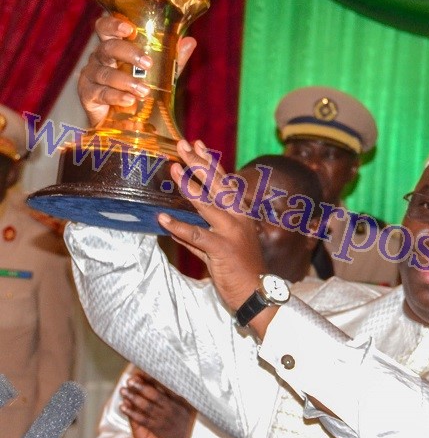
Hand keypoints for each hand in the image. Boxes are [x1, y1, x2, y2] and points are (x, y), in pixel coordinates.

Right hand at [78, 15, 196, 126]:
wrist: (117, 120)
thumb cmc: (135, 88)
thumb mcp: (156, 73)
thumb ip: (170, 59)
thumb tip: (189, 41)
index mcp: (112, 47)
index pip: (105, 28)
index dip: (113, 24)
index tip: (129, 28)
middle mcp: (98, 58)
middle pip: (108, 47)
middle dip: (128, 53)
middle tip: (147, 62)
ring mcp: (90, 76)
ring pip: (105, 73)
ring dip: (126, 81)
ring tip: (144, 91)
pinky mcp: (87, 95)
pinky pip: (100, 93)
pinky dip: (116, 96)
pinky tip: (129, 100)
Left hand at [120, 371, 196, 437]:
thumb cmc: (167, 425)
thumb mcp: (167, 409)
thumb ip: (156, 397)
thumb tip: (141, 381)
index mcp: (177, 401)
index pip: (163, 387)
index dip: (151, 380)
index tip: (140, 373)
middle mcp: (171, 409)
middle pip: (155, 396)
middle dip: (142, 387)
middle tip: (130, 381)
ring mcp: (164, 420)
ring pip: (148, 407)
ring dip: (134, 398)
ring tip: (123, 391)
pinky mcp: (156, 430)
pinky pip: (142, 420)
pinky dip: (132, 413)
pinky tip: (123, 407)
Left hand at [158, 139, 275, 338]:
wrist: (257, 293)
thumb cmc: (240, 270)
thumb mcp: (219, 247)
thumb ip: (197, 236)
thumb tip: (173, 226)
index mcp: (240, 213)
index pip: (224, 181)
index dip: (209, 161)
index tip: (197, 144)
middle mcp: (238, 217)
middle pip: (217, 184)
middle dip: (199, 162)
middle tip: (182, 144)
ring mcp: (232, 231)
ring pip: (208, 204)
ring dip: (189, 186)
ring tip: (173, 169)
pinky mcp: (222, 248)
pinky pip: (196, 235)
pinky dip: (178, 226)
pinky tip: (163, 218)